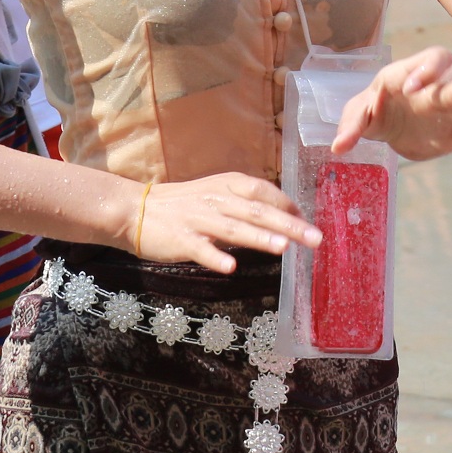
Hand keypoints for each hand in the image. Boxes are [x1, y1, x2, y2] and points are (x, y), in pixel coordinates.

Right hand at [125, 172, 320, 271]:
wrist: (136, 209)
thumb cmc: (184, 204)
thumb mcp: (217, 194)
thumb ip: (246, 203)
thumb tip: (284, 217)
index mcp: (227, 185)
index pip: (264, 192)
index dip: (288, 205)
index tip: (309, 221)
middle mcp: (216, 199)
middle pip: (256, 210)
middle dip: (288, 224)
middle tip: (314, 238)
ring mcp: (197, 219)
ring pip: (233, 228)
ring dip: (258, 237)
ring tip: (283, 247)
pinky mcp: (180, 239)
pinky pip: (200, 249)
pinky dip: (215, 257)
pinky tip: (230, 267)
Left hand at [331, 46, 451, 160]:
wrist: (395, 122)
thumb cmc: (374, 111)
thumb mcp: (359, 114)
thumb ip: (351, 126)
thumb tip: (339, 147)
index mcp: (406, 77)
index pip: (421, 65)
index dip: (424, 70)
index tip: (415, 87)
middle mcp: (432, 89)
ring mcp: (448, 107)